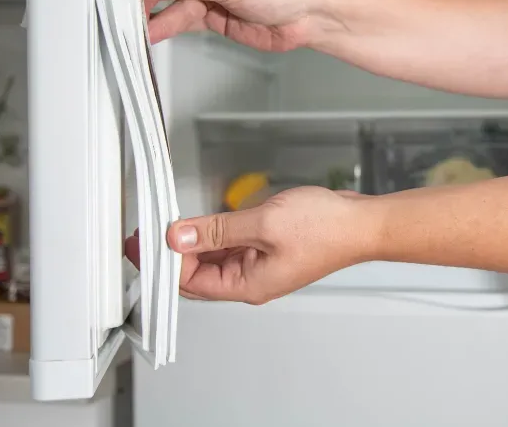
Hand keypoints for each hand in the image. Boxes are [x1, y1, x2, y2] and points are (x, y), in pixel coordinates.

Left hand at [124, 187, 380, 303]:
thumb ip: (216, 230)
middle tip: (150, 232)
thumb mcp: (262, 223)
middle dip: (173, 253)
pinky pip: (233, 246)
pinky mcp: (269, 249)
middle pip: (199, 273)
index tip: (146, 242)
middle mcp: (252, 280)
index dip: (165, 262)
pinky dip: (215, 234)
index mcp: (248, 284)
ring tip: (173, 224)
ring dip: (194, 241)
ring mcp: (261, 265)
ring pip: (214, 258)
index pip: (191, 281)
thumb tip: (179, 237)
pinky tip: (204, 222)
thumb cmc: (327, 229)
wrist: (362, 223)